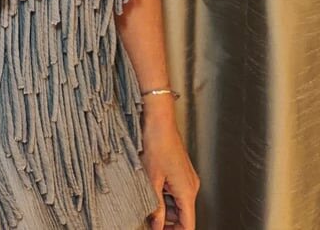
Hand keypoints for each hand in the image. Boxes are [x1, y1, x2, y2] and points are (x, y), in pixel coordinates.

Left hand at [140, 115, 199, 229]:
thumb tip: (157, 226)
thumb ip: (156, 207)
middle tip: (150, 223)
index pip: (188, 225)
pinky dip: (165, 196)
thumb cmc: (156, 142)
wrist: (159, 118)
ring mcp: (186, 177)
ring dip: (165, 209)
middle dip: (168, 223)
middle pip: (184, 216)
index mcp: (187, 191)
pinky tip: (150, 192)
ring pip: (179, 203)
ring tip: (147, 209)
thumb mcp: (151, 179)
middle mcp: (191, 186)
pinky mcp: (180, 170)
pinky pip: (175, 191)